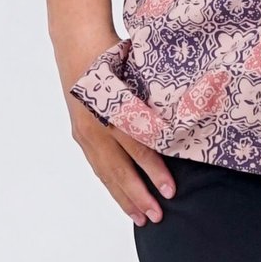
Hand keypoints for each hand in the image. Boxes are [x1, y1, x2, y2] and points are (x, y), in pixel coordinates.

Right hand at [62, 34, 177, 226]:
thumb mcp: (138, 70)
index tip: (170, 190)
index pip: (137, 147)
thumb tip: (182, 120)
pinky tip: (122, 198)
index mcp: (112, 109)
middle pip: (119, 168)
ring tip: (141, 218)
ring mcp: (85, 132)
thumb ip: (153, 98)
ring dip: (124, 197)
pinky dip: (111, 184)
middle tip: (158, 216)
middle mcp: (96, 125)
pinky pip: (97, 166)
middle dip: (139, 195)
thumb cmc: (114, 53)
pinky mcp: (80, 135)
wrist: (78, 44)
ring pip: (106, 173)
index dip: (154, 171)